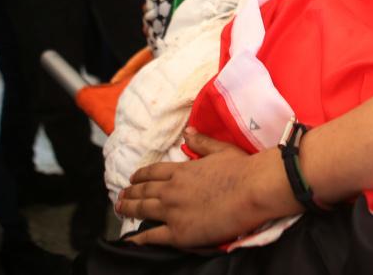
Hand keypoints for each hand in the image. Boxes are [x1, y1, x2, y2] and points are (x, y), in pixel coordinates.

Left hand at [117, 130, 294, 248]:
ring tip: (120, 209)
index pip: (154, 172)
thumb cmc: (242, 168)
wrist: (253, 189)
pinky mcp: (179, 233)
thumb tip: (187, 132)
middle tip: (121, 196)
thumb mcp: (221, 149)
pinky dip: (139, 238)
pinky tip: (131, 239)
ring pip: (143, 210)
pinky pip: (153, 236)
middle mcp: (172, 190)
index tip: (133, 179)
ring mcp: (173, 211)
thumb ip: (201, 142)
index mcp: (182, 171)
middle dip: (130, 193)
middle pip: (144, 191)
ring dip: (129, 209)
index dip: (141, 176)